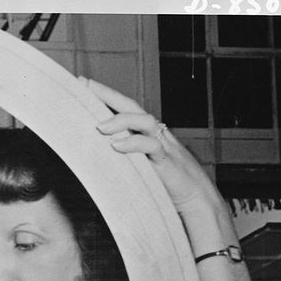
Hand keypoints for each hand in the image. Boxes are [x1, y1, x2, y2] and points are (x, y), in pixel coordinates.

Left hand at [82, 78, 224, 218]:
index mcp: (147, 132)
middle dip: (108, 94)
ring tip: (99, 127)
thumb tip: (97, 155)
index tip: (84, 84)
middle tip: (86, 86)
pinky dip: (133, 144)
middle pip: (132, 106)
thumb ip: (124, 156)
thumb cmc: (166, 182)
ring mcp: (162, 144)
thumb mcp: (140, 166)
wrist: (196, 197)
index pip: (125, 108)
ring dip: (120, 120)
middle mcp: (155, 133)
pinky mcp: (166, 161)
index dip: (106, 95)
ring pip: (144, 121)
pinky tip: (117, 146)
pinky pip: (151, 146)